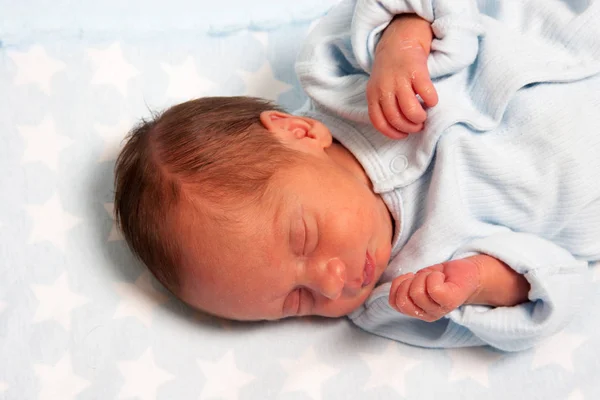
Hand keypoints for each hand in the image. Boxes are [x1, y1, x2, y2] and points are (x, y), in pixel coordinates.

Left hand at [367, 16, 437, 138]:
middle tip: (417, 125)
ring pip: (410, 110)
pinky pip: (426, 94)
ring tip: (424, 116)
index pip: (379, 122)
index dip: (392, 132)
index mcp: (373, 94)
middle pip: (396, 118)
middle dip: (409, 127)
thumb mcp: (378, 87)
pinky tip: (431, 100)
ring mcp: (399, 79)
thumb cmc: (390, 69)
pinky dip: (431, 101)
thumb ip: (383, 104)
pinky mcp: (416, 71)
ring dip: (419, 118)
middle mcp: (384, 88)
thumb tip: (399, 127)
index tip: (403, 135)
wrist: (400, 39)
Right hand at [389, 258, 480, 321]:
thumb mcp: (416, 282)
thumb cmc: (442, 277)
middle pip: (403, 299)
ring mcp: (439, 310)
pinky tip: (442, 277)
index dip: (398, 285)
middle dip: (410, 281)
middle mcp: (427, 314)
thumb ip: (403, 288)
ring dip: (424, 276)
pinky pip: (433, 288)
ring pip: (416, 292)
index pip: (394, 302)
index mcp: (417, 311)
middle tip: (424, 278)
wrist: (470, 274)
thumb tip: (393, 288)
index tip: (411, 278)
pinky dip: (434, 277)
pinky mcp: (450, 301)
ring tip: (435, 277)